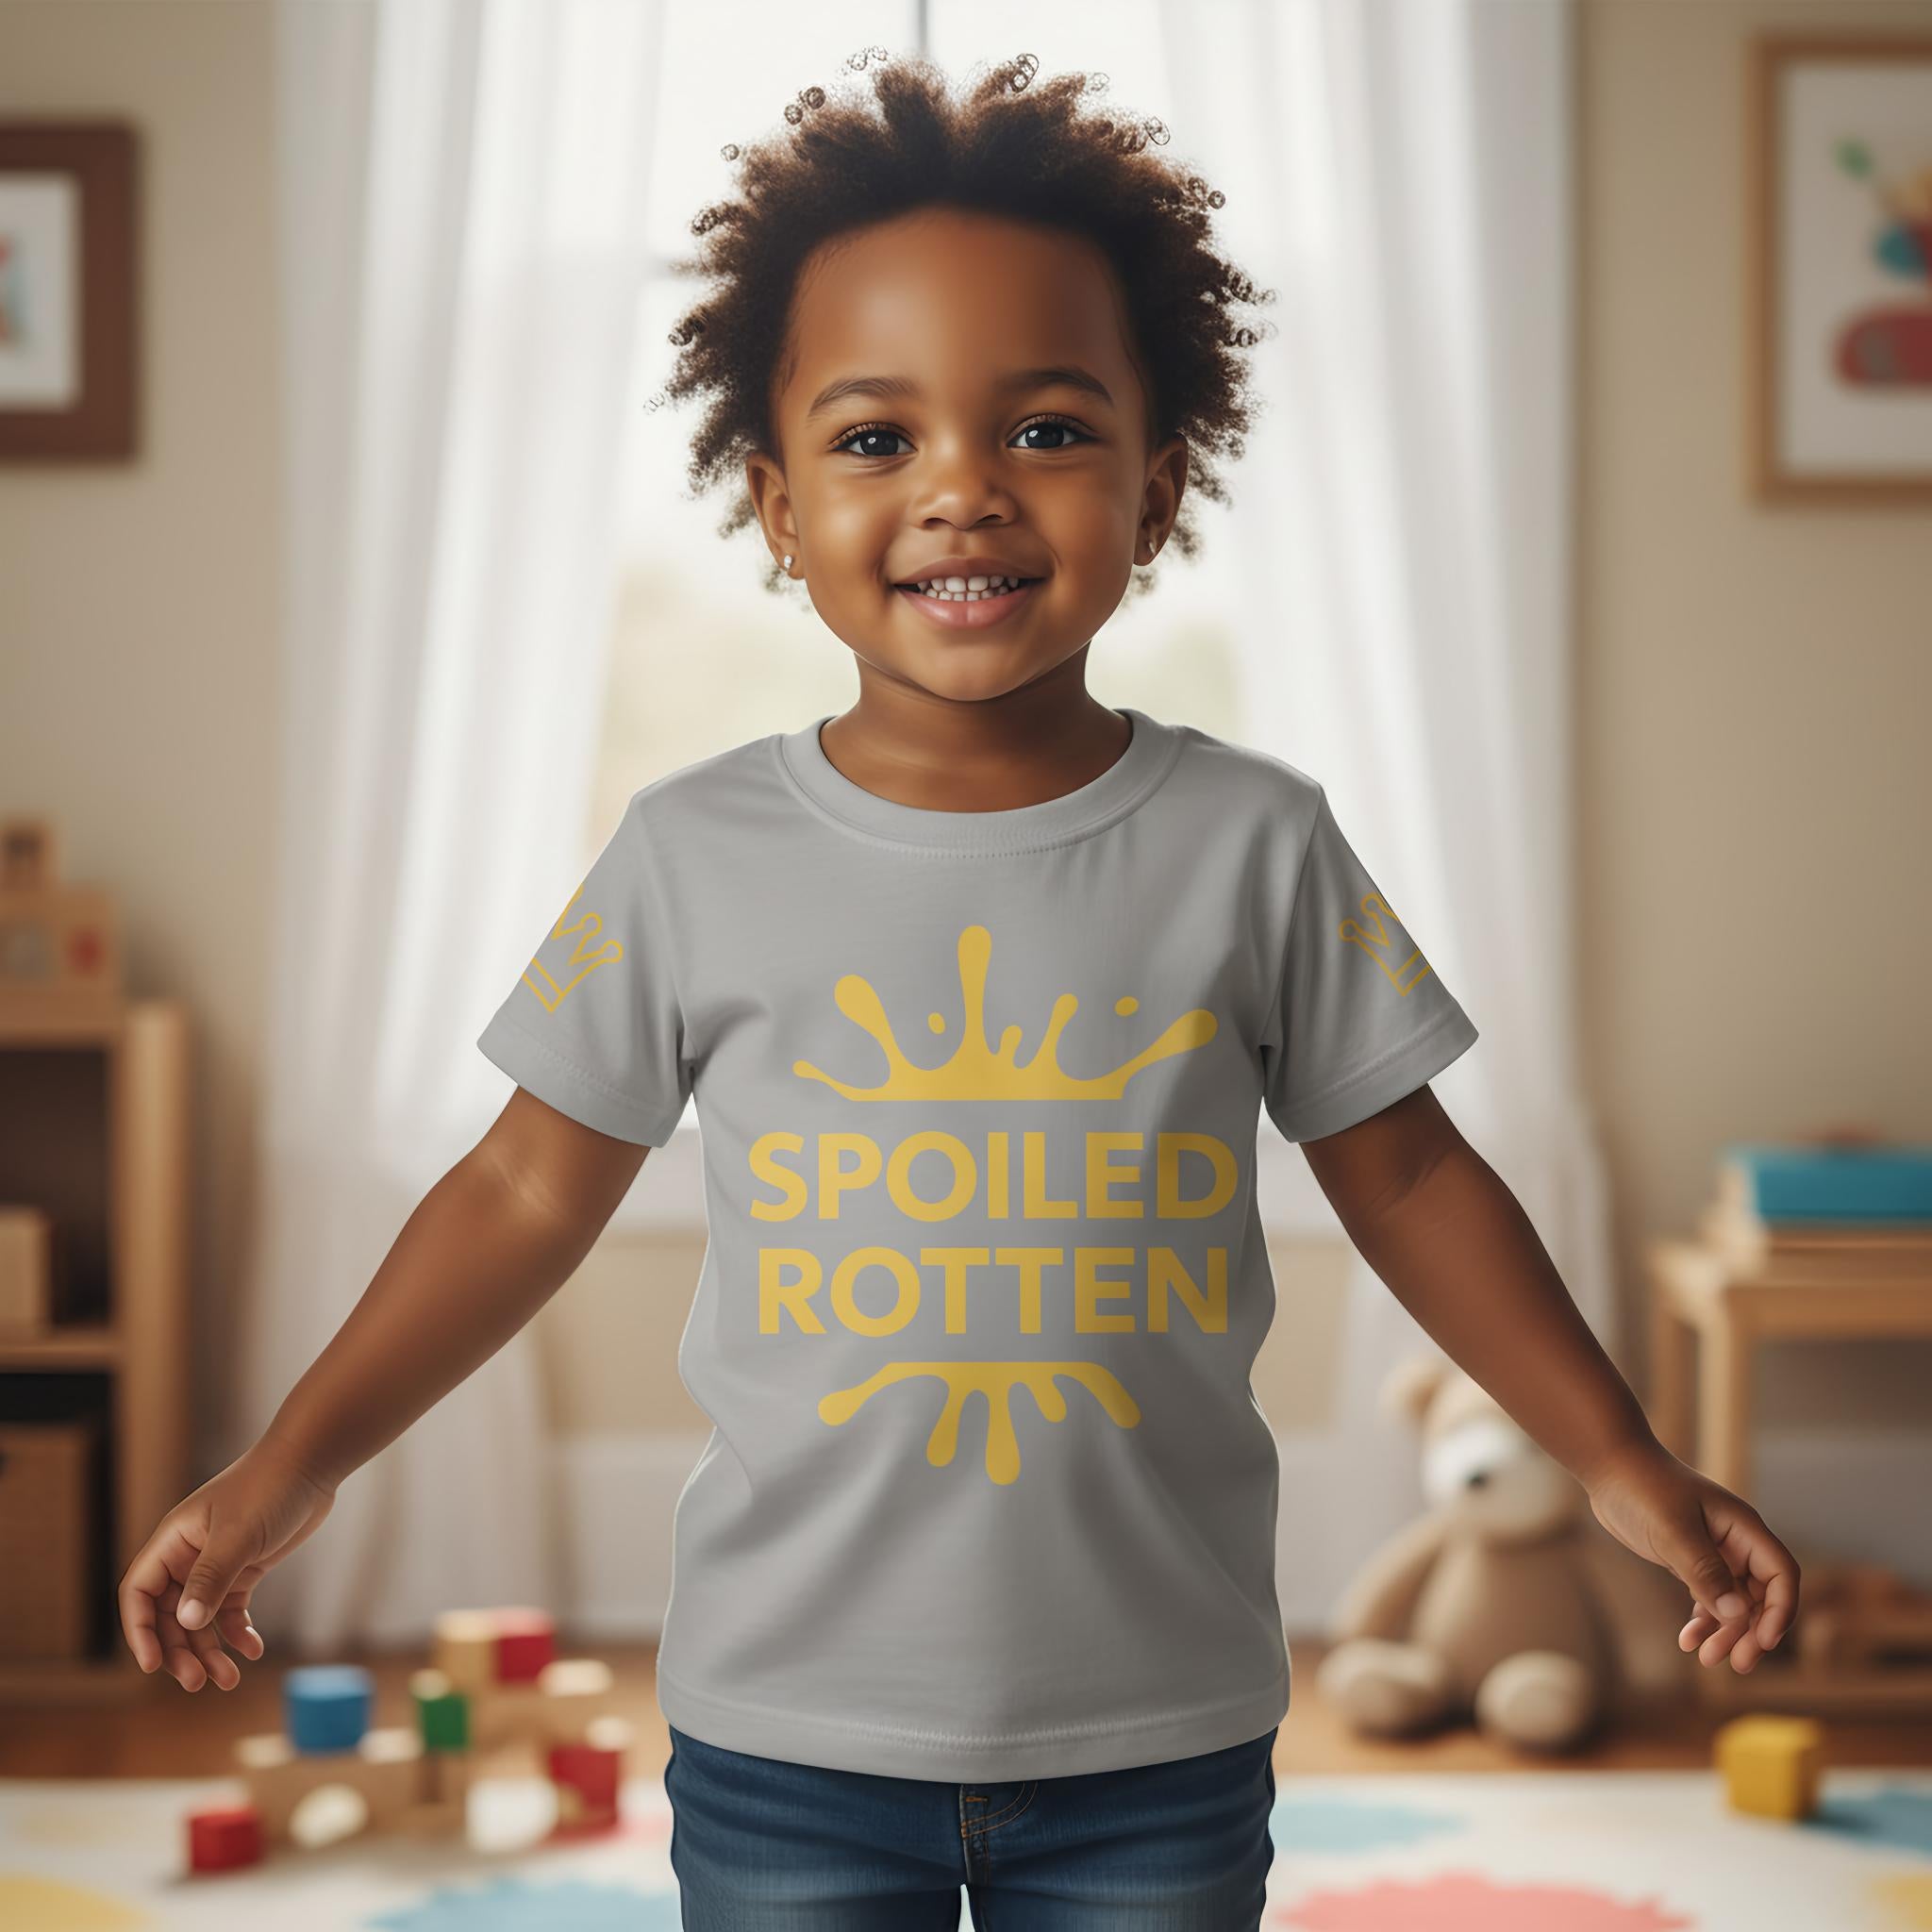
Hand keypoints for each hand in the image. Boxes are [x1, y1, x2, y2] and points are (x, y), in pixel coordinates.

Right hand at [117, 1439, 336, 1690]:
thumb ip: (211, 1578)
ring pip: (201, 1619)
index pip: (139, 1593)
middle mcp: (188, 1556)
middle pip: (169, 1616)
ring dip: (209, 1650)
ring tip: (228, 1680)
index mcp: (173, 1542)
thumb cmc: (269, 1488)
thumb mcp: (238, 1535)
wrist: (311, 1464)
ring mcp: (217, 1564)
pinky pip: (231, 1610)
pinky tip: (252, 1650)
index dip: (140, 1631)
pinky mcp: (245, 1569)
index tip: (153, 1665)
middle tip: (197, 1683)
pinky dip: (238, 1632)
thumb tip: (185, 1623)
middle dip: (180, 1651)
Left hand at [1584, 1437, 1799, 1672]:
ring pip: (1733, 1602)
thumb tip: (1739, 1616)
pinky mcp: (1690, 1560)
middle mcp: (1735, 1541)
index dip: (1781, 1610)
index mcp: (1743, 1528)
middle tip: (1737, 1664)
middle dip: (1752, 1631)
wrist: (1608, 1466)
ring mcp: (1714, 1551)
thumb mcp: (1673, 1531)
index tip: (1763, 1642)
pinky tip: (1687, 1640)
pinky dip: (1702, 1620)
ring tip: (1705, 1658)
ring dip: (1725, 1632)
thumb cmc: (1642, 1489)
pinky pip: (1708, 1597)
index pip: (1781, 1574)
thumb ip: (1705, 1572)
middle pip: (1761, 1596)